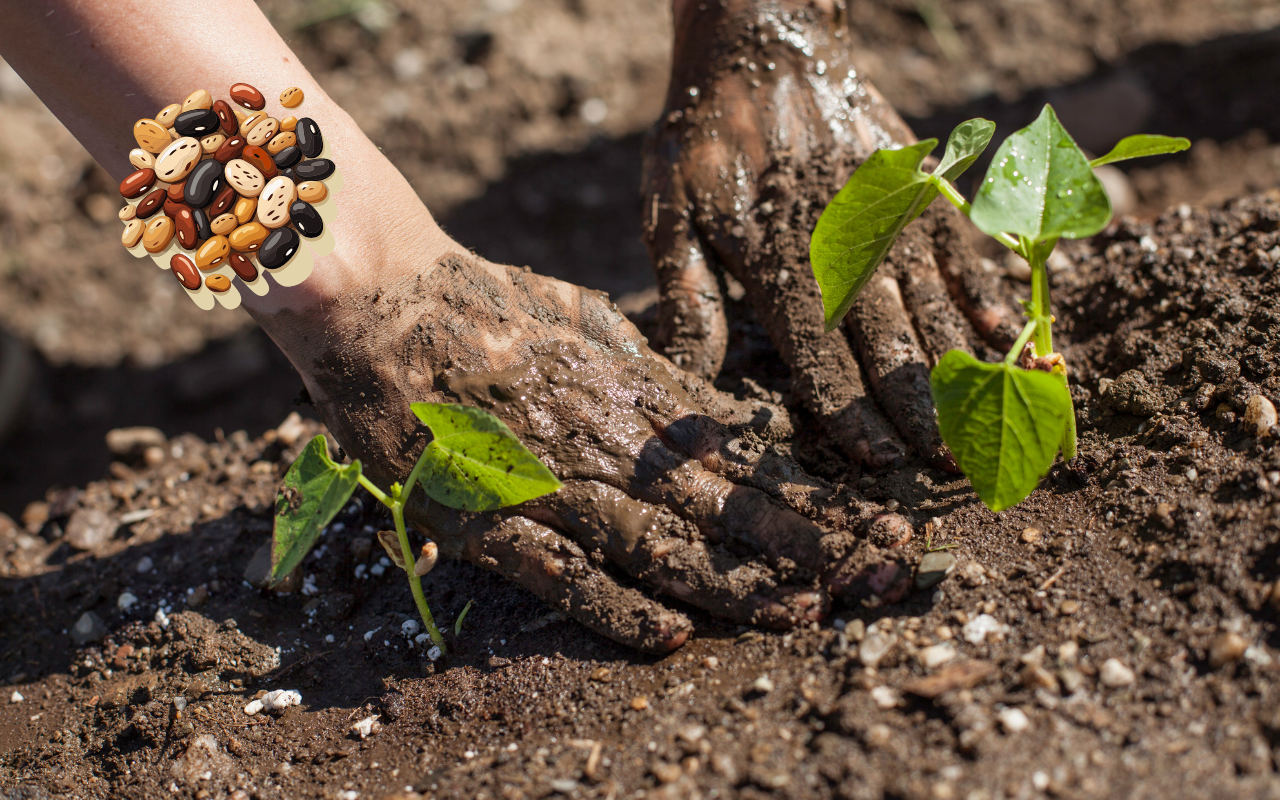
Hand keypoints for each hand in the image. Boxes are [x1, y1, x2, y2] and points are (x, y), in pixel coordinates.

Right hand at [274, 253, 912, 651]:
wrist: (387, 304)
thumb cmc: (491, 309)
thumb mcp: (594, 325)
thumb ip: (654, 374)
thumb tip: (716, 413)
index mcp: (639, 395)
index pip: (750, 461)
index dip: (820, 500)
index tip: (884, 526)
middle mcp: (611, 442)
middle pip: (727, 506)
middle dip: (812, 546)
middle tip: (886, 577)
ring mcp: (553, 483)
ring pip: (662, 543)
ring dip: (737, 583)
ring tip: (808, 612)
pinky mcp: (489, 519)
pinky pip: (558, 571)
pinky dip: (611, 606)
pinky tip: (668, 635)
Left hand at [642, 0, 1017, 468]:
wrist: (764, 41)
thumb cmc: (707, 134)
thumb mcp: (672, 210)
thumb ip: (689, 294)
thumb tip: (692, 374)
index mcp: (779, 261)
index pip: (819, 354)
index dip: (848, 411)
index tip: (874, 459)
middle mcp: (844, 245)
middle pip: (887, 342)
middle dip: (918, 408)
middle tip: (947, 465)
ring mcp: (890, 213)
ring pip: (931, 305)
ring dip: (959, 367)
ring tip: (984, 419)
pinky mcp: (919, 184)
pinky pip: (961, 246)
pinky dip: (984, 291)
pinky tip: (1004, 332)